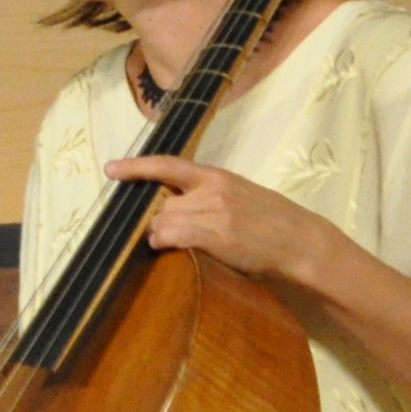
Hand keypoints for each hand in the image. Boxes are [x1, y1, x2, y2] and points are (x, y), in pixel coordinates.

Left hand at [108, 154, 329, 287]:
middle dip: (152, 217)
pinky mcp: (216, 235)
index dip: (136, 166)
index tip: (110, 168)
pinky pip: (172, 234)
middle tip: (157, 230)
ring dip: (157, 233)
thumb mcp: (237, 195)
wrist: (299, 241)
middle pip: (159, 200)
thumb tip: (170, 205)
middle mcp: (211, 189)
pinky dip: (162, 241)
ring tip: (167, 242)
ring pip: (162, 219)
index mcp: (215, 176)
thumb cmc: (269, 221)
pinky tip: (165, 247)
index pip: (168, 164)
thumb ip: (206, 195)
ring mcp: (213, 211)